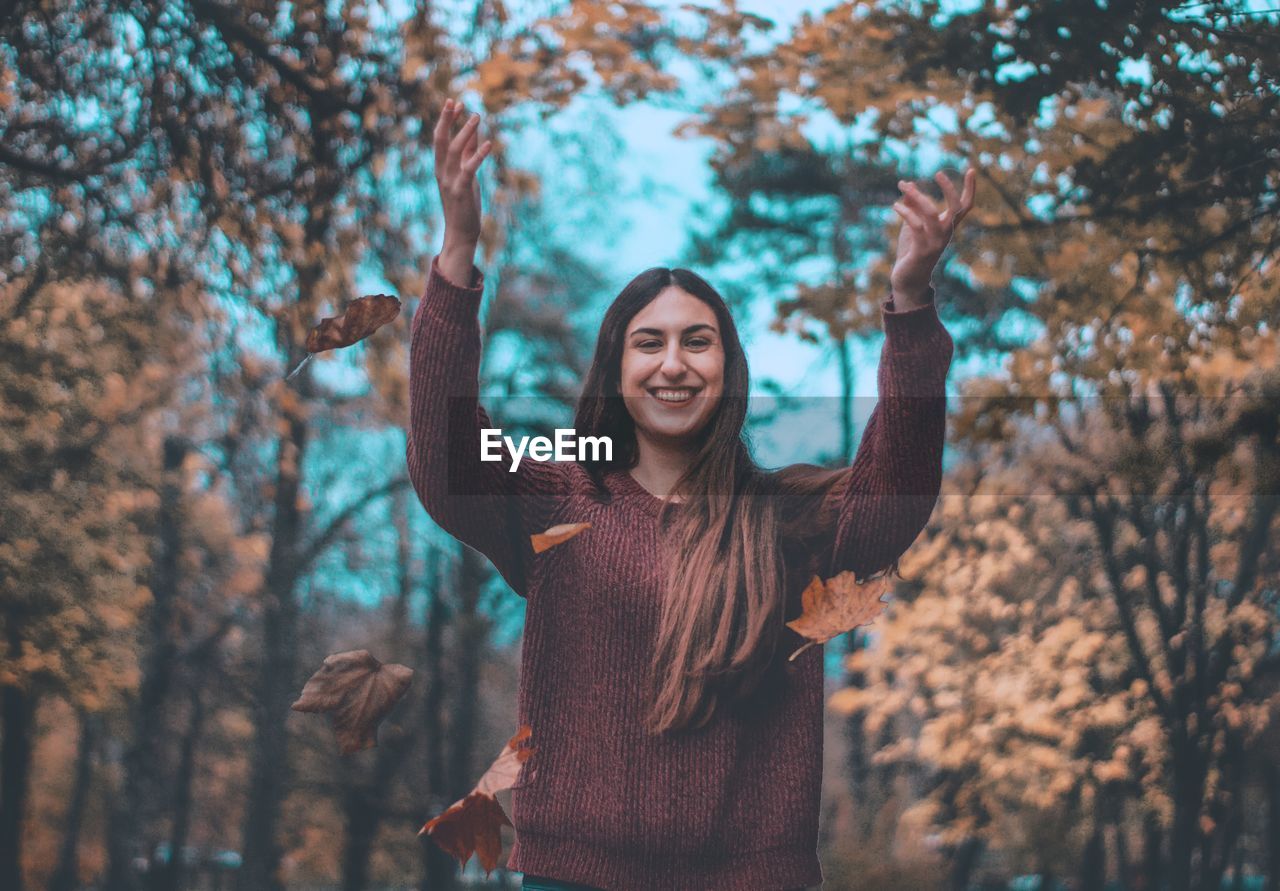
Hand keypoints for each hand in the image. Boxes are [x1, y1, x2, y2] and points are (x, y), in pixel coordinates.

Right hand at [433, 98, 491, 251]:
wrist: (461, 232)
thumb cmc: (464, 204)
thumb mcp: (466, 176)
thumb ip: (468, 156)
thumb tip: (475, 134)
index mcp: (441, 168)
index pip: (440, 139)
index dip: (446, 121)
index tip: (455, 103)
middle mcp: (442, 172)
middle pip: (441, 141)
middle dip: (447, 120)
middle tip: (454, 101)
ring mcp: (450, 181)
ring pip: (455, 151)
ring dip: (466, 132)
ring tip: (477, 116)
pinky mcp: (462, 191)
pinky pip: (469, 169)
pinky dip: (478, 155)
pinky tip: (488, 144)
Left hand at [890, 166, 975, 304]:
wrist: (908, 281)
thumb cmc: (911, 252)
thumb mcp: (911, 226)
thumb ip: (912, 206)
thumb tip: (907, 184)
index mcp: (947, 227)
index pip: (965, 206)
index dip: (971, 189)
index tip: (971, 169)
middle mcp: (946, 234)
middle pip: (956, 207)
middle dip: (949, 189)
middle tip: (938, 173)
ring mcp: (935, 242)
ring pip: (931, 213)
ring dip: (917, 196)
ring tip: (902, 185)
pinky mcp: (921, 250)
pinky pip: (915, 225)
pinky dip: (905, 212)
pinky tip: (895, 205)